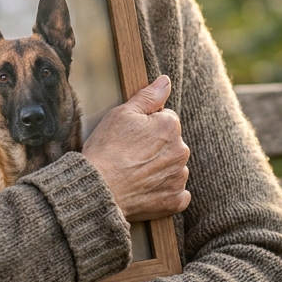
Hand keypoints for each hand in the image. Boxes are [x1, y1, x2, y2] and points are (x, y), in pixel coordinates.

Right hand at [82, 75, 190, 221]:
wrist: (99, 188)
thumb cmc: (107, 149)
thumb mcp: (122, 113)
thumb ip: (148, 96)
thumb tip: (165, 81)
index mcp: (170, 125)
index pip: (166, 119)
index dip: (147, 126)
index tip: (131, 136)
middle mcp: (181, 150)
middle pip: (171, 143)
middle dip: (156, 147)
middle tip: (131, 154)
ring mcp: (179, 177)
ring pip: (174, 167)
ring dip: (160, 169)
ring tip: (135, 172)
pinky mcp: (175, 200)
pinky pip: (177, 193)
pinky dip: (165, 191)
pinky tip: (147, 189)